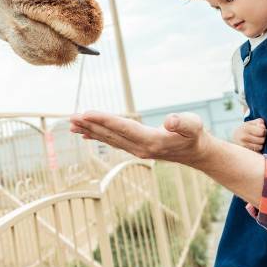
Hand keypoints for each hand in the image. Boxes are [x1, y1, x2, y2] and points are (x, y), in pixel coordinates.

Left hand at [69, 111, 211, 165]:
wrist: (196, 153)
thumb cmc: (195, 135)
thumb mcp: (194, 125)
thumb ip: (183, 123)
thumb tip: (171, 121)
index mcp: (151, 141)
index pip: (122, 128)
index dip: (103, 120)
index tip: (86, 113)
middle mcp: (140, 148)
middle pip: (110, 134)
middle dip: (90, 125)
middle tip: (70, 118)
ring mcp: (136, 150)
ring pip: (109, 139)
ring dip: (90, 131)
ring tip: (72, 125)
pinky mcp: (135, 149)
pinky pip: (113, 142)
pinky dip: (98, 137)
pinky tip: (86, 134)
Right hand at [232, 118, 266, 151]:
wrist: (234, 137)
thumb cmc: (245, 129)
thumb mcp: (251, 123)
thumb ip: (259, 122)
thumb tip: (263, 127)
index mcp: (245, 128)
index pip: (262, 131)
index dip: (264, 131)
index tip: (261, 131)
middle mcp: (243, 137)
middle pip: (262, 140)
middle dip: (262, 138)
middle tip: (258, 137)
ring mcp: (243, 146)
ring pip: (260, 147)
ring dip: (260, 145)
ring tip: (255, 142)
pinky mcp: (244, 152)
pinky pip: (256, 152)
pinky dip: (256, 150)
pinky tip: (253, 146)